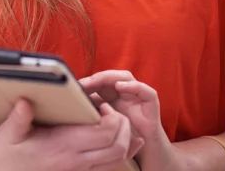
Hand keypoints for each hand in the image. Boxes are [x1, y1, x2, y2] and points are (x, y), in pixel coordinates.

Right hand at [0, 98, 143, 170]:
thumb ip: (19, 118)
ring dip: (123, 139)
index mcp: (64, 146)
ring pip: (118, 159)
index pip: (104, 133)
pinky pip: (109, 167)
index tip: (100, 103)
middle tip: (109, 110)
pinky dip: (119, 152)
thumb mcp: (9, 134)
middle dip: (123, 125)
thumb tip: (25, 101)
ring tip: (111, 121)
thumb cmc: (7, 155)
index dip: (111, 116)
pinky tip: (116, 139)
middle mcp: (78, 162)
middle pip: (118, 147)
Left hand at [80, 71, 194, 170]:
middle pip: (111, 75)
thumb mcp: (105, 121)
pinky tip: (119, 87)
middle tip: (84, 83)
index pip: (100, 80)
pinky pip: (144, 89)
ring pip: (125, 76)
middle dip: (97, 77)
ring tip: (97, 80)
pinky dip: (132, 86)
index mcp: (114, 93)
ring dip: (111, 77)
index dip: (88, 81)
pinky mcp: (151, 100)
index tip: (75, 86)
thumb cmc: (123, 134)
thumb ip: (94, 110)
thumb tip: (74, 104)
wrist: (146, 148)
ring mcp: (138, 93)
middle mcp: (126, 90)